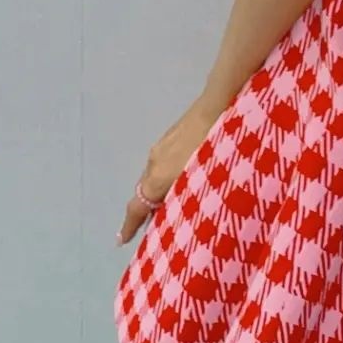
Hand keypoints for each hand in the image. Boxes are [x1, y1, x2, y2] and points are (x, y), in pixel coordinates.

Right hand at [115, 95, 228, 245]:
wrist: (222, 102)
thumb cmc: (215, 145)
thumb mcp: (203, 179)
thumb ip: (188, 197)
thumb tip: (180, 211)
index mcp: (159, 176)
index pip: (138, 206)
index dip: (129, 225)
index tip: (120, 241)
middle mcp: (155, 160)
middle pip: (145, 190)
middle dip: (147, 209)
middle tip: (155, 227)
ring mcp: (164, 144)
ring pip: (155, 174)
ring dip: (160, 190)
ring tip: (173, 203)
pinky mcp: (174, 133)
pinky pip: (164, 161)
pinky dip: (168, 174)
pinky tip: (184, 174)